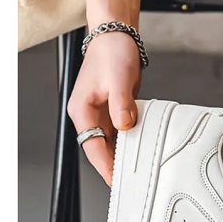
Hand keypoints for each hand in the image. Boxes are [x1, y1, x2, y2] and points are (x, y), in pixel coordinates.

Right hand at [68, 32, 140, 185]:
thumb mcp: (118, 79)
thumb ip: (121, 105)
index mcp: (82, 110)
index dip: (104, 166)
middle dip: (112, 167)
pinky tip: (140, 151)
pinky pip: (120, 133)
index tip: (115, 181)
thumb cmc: (112, 54)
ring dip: (121, 156)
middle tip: (128, 184)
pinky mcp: (113, 111)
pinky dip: (129, 143)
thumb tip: (125, 126)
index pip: (92, 146)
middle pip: (99, 149)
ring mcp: (100, 114)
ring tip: (135, 173)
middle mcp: (89, 115)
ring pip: (110, 143)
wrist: (116, 37)